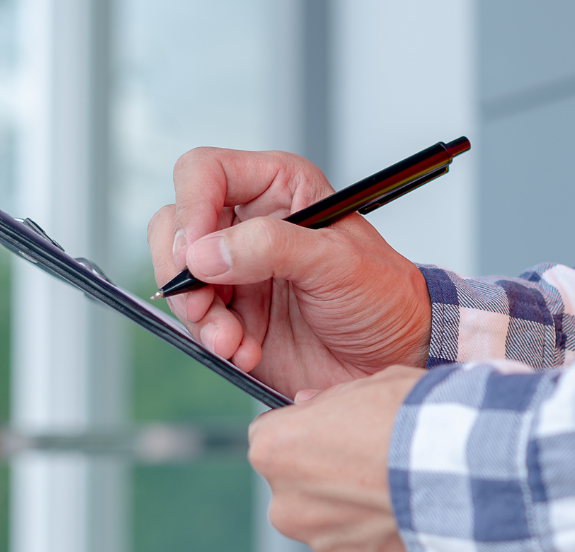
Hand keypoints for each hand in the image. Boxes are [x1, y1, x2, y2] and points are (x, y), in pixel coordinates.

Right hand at [147, 148, 431, 395]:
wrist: (397, 356)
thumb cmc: (384, 297)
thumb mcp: (338, 263)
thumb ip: (271, 248)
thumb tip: (204, 253)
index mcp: (279, 189)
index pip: (205, 173)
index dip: (192, 208)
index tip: (197, 255)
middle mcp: (251, 224)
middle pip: (177, 226)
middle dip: (182, 270)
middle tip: (203, 305)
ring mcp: (239, 270)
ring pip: (179, 278)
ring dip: (198, 315)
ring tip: (233, 341)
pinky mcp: (235, 314)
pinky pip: (197, 321)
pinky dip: (213, 340)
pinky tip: (246, 353)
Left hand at [248, 366, 444, 551]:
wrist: (483, 478)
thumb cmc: (430, 424)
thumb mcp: (378, 384)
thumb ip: (334, 401)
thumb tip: (311, 407)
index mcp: (279, 453)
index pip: (272, 444)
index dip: (311, 440)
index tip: (341, 440)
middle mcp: (290, 511)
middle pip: (304, 500)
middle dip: (336, 491)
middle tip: (386, 476)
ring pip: (341, 541)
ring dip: (368, 529)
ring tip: (417, 507)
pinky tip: (428, 535)